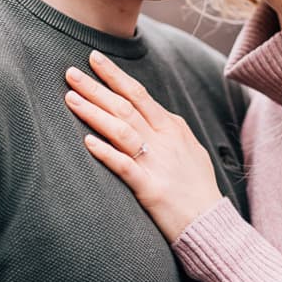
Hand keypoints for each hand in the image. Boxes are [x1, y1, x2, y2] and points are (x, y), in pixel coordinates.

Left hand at [63, 49, 223, 242]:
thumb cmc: (196, 187)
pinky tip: (87, 142)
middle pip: (125, 106)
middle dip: (96, 87)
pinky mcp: (151, 188)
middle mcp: (164, 140)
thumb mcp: (189, 148)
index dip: (114, 75)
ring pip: (121, 130)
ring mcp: (157, 163)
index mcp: (173, 128)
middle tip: (70, 72)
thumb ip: (169, 129)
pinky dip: (106, 152)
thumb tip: (152, 111)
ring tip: (70, 98)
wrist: (211, 223)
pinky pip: (125, 166)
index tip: (93, 59)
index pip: (138, 94)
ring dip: (94, 113)